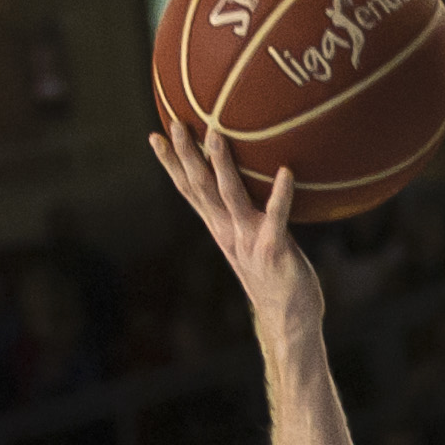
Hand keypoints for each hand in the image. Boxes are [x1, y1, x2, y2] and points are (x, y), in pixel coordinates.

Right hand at [148, 126, 315, 320]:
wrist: (288, 322)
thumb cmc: (278, 279)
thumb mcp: (255, 243)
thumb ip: (251, 217)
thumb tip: (258, 187)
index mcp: (221, 228)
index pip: (189, 190)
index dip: (171, 163)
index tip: (156, 135)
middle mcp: (227, 231)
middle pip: (200, 187)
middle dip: (186, 154)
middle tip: (176, 123)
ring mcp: (247, 240)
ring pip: (229, 195)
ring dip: (220, 164)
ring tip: (216, 134)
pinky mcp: (272, 249)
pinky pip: (276, 216)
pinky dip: (280, 194)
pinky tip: (286, 172)